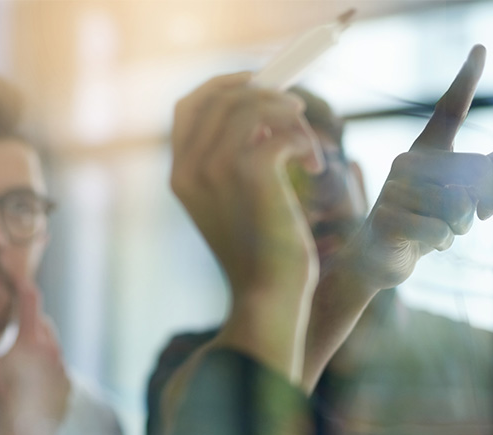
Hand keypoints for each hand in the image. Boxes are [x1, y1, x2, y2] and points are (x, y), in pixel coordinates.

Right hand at [0, 278, 70, 434]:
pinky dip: (46, 365)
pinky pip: (58, 367)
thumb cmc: (1, 400)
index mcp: (31, 341)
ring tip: (19, 355)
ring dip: (38, 343)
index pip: (29, 299)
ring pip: (52, 345)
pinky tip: (32, 379)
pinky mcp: (68, 387)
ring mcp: (62, 369)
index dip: (21, 281)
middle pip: (42, 322)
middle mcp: (52, 350)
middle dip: (28, 319)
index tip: (12, 270)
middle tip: (11, 324)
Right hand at [170, 72, 323, 298]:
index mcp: (179, 175)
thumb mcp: (232, 200)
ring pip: (251, 106)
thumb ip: (230, 158)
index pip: (187, 106)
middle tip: (295, 109)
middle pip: (220, 96)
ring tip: (307, 146)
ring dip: (289, 116)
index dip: (222, 85)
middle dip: (263, 92)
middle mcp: (189, 169)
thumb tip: (259, 112)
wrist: (266, 294)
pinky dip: (304, 140)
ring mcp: (215, 170)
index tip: (256, 83)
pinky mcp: (250, 174)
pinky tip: (313, 165)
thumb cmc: (257, 250)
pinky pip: (280, 129)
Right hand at [340, 44, 492, 289]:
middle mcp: (406, 163)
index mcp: (426, 153)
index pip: (450, 111)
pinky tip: (420, 243)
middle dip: (481, 204)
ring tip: (436, 231)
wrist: (376, 259)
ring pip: (459, 206)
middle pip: (474, 173)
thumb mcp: (459, 203)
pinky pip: (439, 230)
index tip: (480, 48)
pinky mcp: (386, 218)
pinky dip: (440, 243)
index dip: (466, 80)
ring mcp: (393, 190)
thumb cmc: (421, 224)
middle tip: (459, 220)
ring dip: (458, 228)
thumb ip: (486, 182)